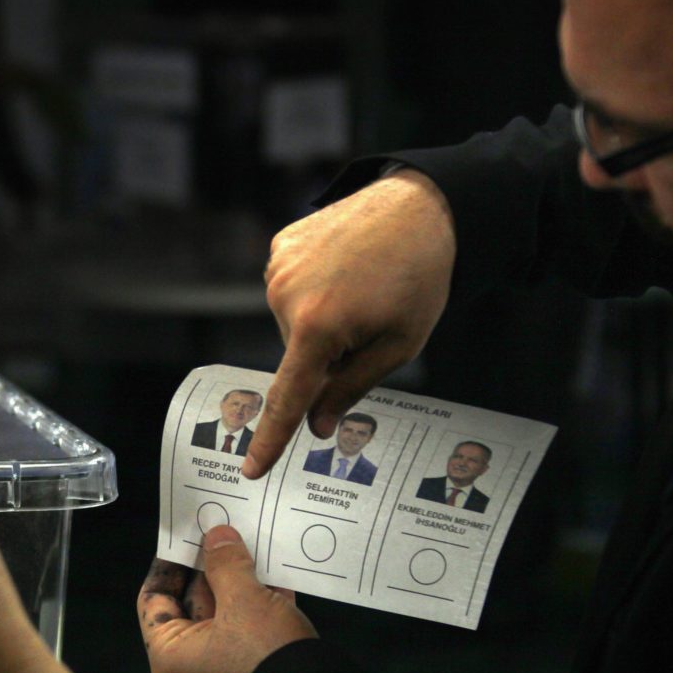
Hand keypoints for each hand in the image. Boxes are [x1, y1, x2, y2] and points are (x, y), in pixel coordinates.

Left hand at [137, 526, 317, 672]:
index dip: (168, 564)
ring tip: (252, 547)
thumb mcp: (243, 600)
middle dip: (210, 569)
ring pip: (226, 616)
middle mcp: (192, 669)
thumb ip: (226, 564)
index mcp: (171, 656)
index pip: (154, 600)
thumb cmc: (263, 657)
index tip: (185, 537)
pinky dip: (262, 605)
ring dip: (239, 583)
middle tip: (223, 534)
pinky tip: (278, 577)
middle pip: (192, 605)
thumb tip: (217, 536)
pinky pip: (252, 631)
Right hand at [242, 169, 455, 478]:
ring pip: (293, 321)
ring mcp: (278, 267)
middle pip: (299, 354)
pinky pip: (290, 287)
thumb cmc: (418, 277)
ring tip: (361, 286)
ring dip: (321, 319)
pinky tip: (344, 268)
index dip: (271, 438)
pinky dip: (313, 289)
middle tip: (370, 321)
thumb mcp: (398, 344)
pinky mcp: (280, 246)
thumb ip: (351, 388)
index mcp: (317, 327)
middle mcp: (285, 296)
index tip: (251, 468)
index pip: (288, 397)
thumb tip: (316, 425)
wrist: (421, 204)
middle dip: (328, 353)